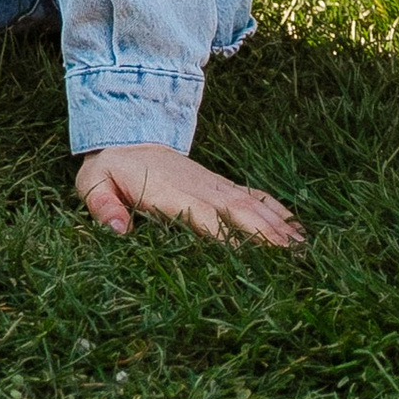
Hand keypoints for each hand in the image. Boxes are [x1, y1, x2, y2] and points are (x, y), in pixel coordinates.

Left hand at [74, 146, 305, 245]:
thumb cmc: (110, 169)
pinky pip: (254, 197)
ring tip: (306, 252)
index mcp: (171, 195)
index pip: (203, 219)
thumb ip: (102, 205)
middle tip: (295, 262)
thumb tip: (118, 230)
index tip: (252, 258)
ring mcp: (214, 186)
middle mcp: (200, 189)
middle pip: (239, 213)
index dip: (227, 238)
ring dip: (279, 228)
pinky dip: (277, 212)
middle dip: (266, 236)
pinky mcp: (221, 186)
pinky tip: (298, 230)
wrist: (127, 136)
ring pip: (253, 207)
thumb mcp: (93, 183)